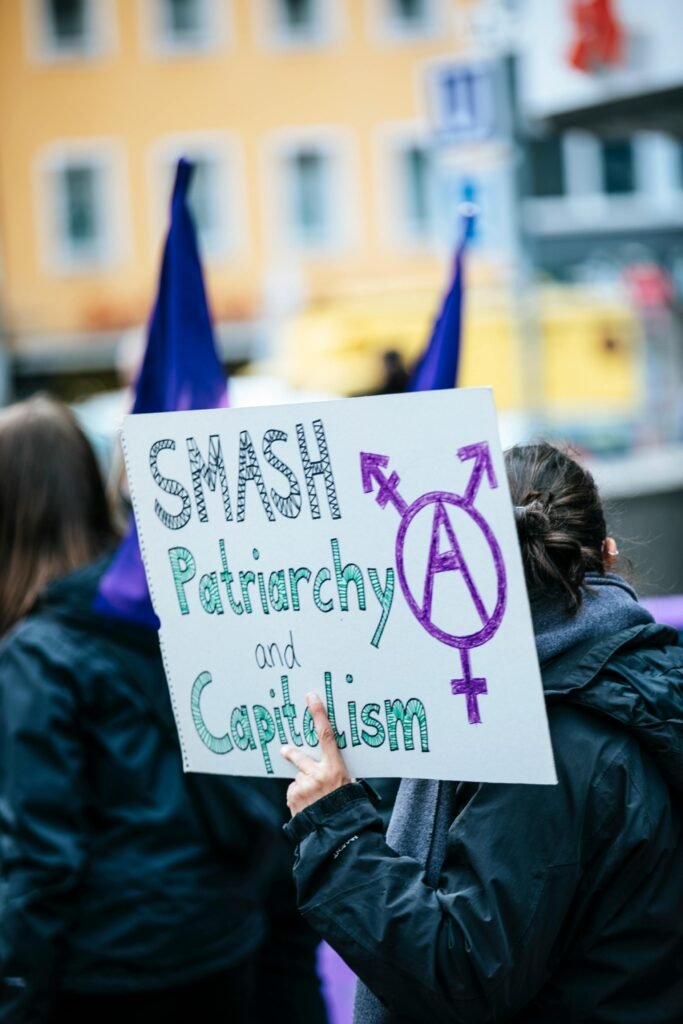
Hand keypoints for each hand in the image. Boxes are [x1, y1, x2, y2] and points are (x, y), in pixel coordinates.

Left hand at [281, 692, 352, 815]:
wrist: (338, 835)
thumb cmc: (348, 809)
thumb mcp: (350, 787)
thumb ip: (337, 773)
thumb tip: (330, 767)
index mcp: (335, 769)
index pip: (326, 736)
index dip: (318, 715)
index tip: (311, 697)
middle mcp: (317, 775)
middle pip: (299, 756)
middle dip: (291, 753)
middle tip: (284, 750)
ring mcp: (303, 788)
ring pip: (298, 780)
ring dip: (303, 788)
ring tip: (314, 802)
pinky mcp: (293, 799)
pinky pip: (293, 794)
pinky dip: (298, 799)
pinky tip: (308, 809)